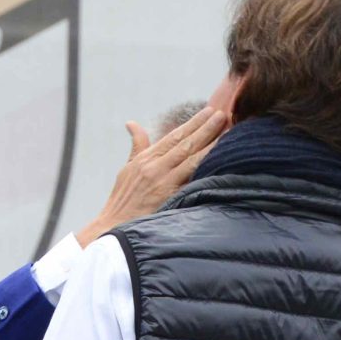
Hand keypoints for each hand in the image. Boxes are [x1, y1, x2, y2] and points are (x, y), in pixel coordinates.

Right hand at [75, 106, 230, 244]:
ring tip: (226, 131)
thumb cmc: (123, 199)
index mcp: (146, 158)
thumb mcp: (127, 169)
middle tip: (222, 114)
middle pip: (185, 143)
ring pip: (191, 158)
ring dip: (210, 144)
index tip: (209, 112)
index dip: (193, 123)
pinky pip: (191, 180)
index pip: (174, 136)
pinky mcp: (168, 197)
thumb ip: (137, 146)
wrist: (114, 227)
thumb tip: (132, 124)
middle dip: (206, 128)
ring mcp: (162, 181)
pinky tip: (220, 162)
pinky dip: (205, 169)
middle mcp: (155, 166)